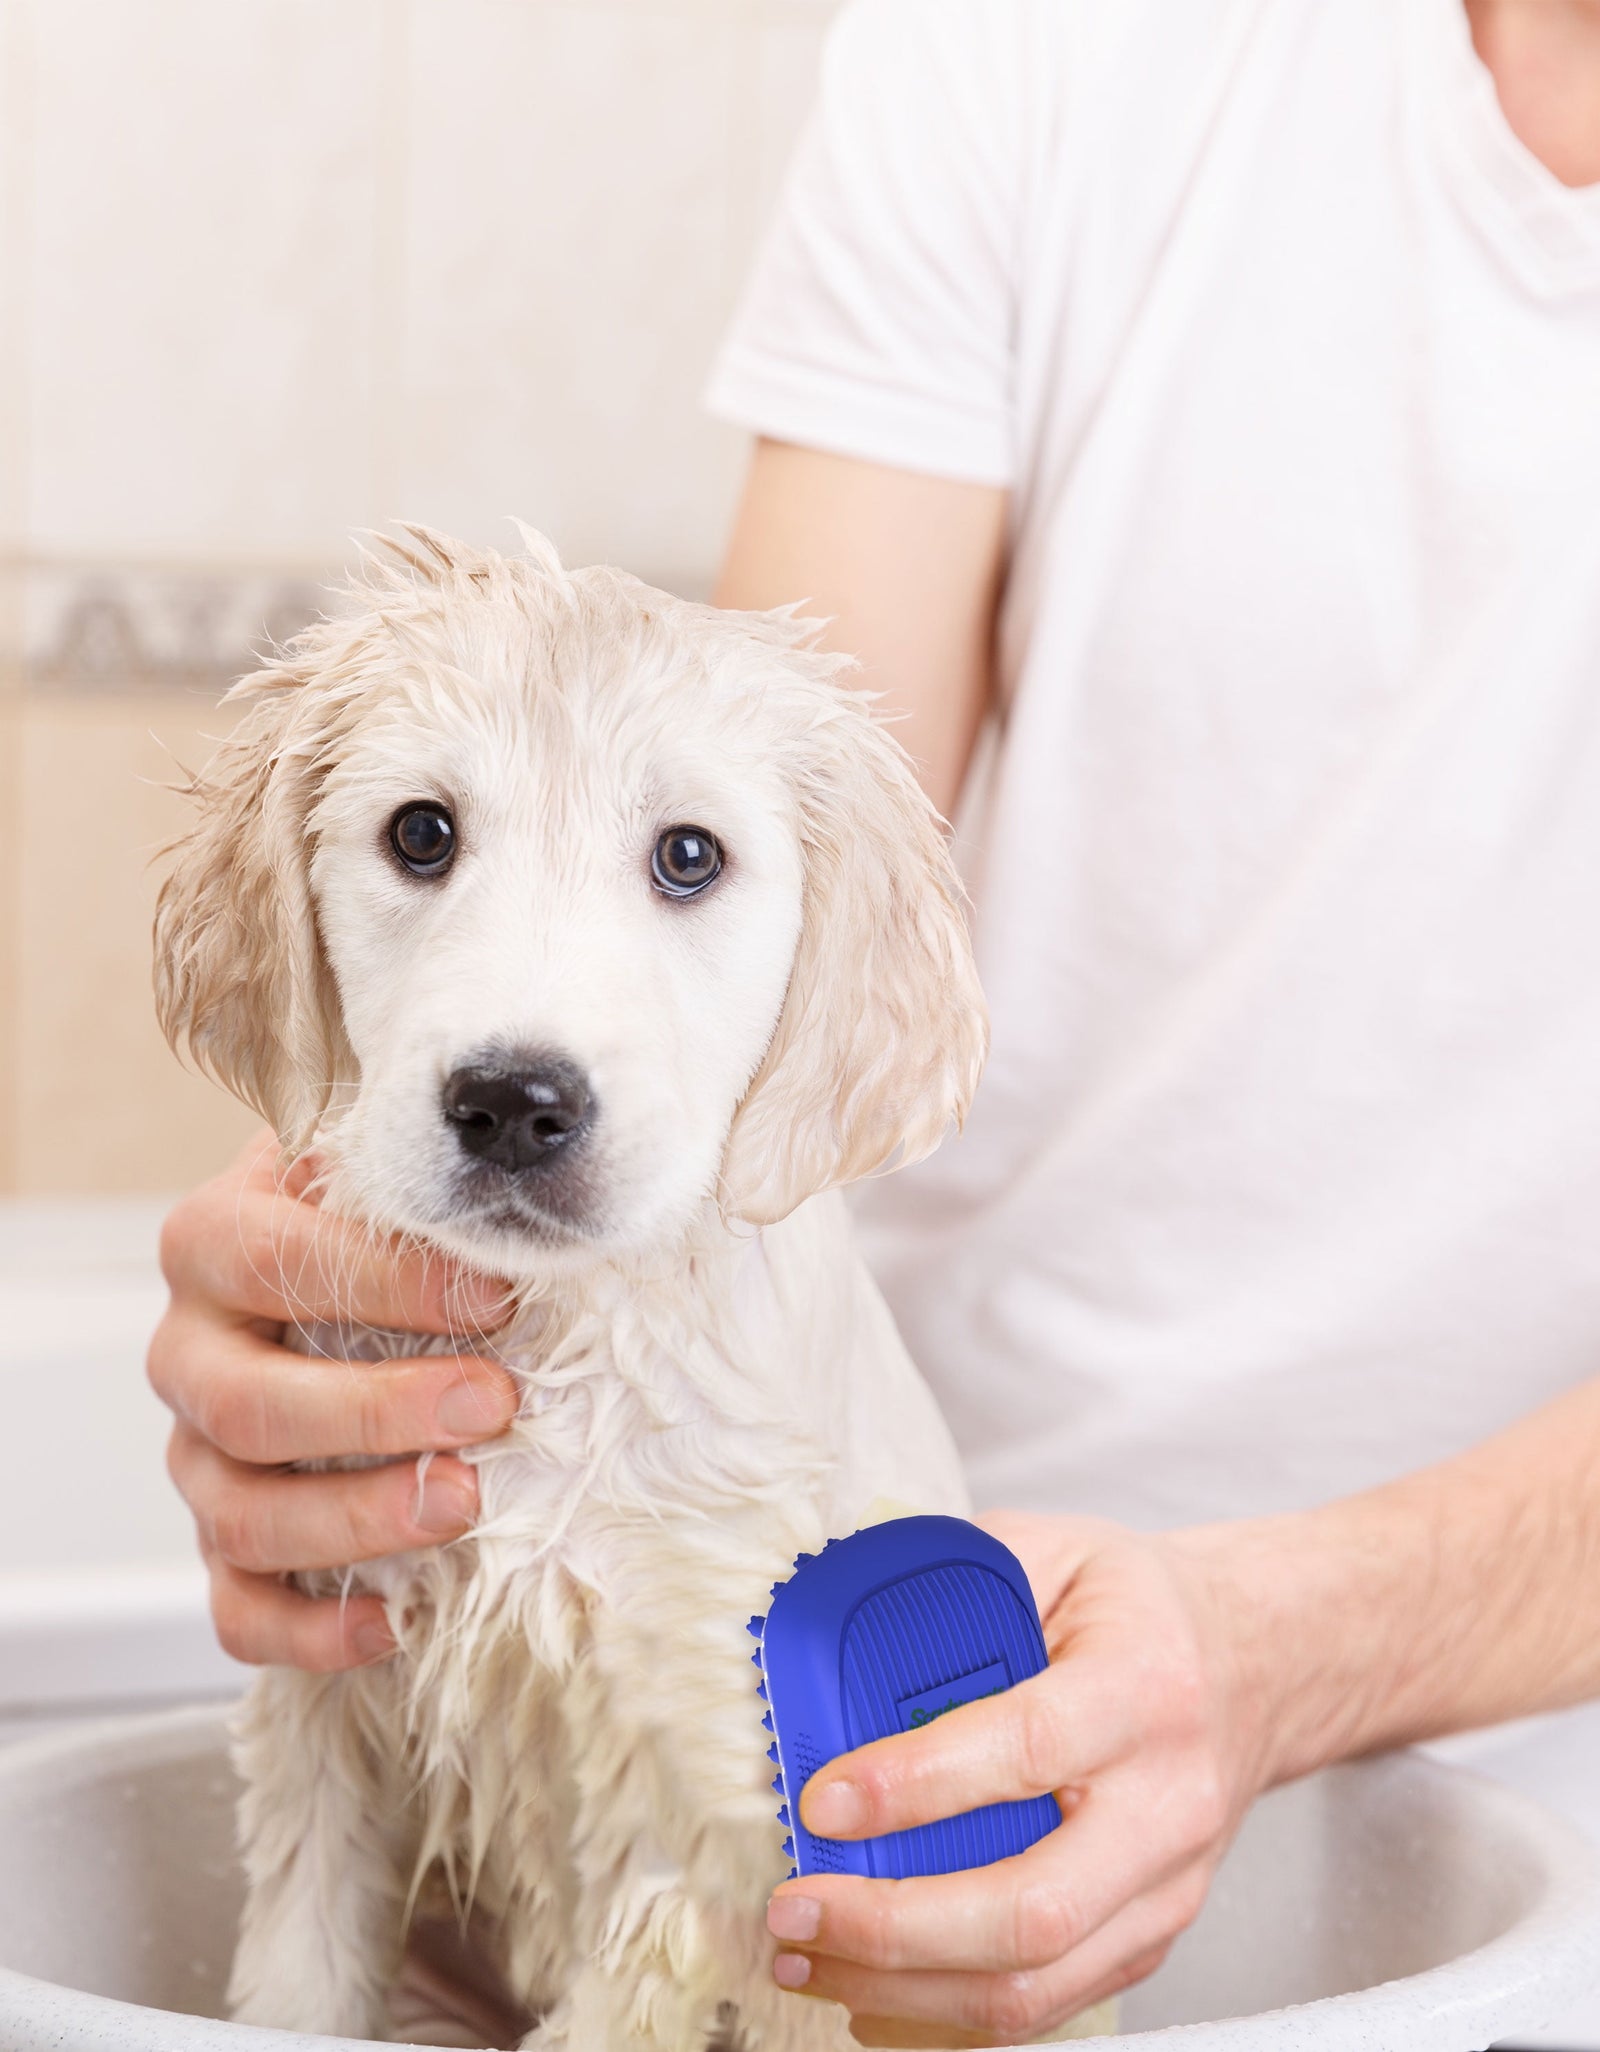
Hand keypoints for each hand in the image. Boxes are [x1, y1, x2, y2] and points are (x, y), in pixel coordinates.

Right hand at [147, 1130, 515, 1671]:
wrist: (321, 1279)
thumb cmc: (370, 1226)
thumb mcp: (378, 1173)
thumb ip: (408, 1171)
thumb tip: (509, 1175)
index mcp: (211, 1244)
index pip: (273, 1259)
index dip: (385, 1282)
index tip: (495, 1297)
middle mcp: (190, 1354)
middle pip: (252, 1404)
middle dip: (379, 1411)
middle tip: (493, 1404)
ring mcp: (197, 1458)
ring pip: (242, 1518)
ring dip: (357, 1520)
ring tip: (463, 1503)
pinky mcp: (222, 1546)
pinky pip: (240, 1611)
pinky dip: (311, 1631)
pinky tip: (396, 1622)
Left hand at [764, 1512, 1278, 2047]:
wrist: (1252, 1664)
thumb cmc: (1135, 1606)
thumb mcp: (1054, 1550)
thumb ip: (957, 1584)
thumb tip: (838, 1632)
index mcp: (1142, 1687)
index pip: (1026, 1749)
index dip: (914, 1785)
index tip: (821, 1799)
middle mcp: (1167, 1803)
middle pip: (1032, 1908)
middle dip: (894, 1926)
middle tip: (793, 1908)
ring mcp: (1167, 1887)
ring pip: (1037, 1983)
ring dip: (905, 1988)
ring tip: (805, 1961)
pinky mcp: (1152, 1937)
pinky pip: (1048, 2007)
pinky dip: (948, 2017)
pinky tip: (871, 1995)